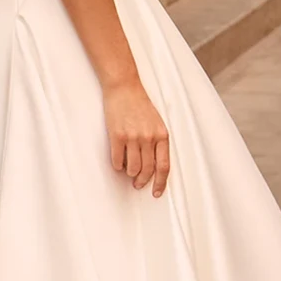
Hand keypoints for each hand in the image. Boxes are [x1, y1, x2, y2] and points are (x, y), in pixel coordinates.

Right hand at [103, 79, 169, 195]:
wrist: (124, 88)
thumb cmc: (139, 105)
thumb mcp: (156, 122)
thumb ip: (157, 142)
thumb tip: (152, 164)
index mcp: (161, 135)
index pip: (164, 165)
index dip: (160, 182)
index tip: (156, 192)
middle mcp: (148, 137)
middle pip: (147, 169)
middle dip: (142, 181)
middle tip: (137, 184)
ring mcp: (133, 137)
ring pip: (132, 168)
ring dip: (129, 173)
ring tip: (127, 170)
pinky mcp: (117, 136)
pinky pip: (117, 160)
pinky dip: (117, 165)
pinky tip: (118, 162)